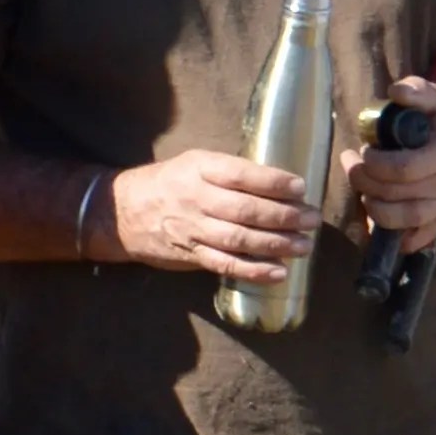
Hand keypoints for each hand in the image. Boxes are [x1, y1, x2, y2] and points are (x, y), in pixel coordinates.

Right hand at [101, 148, 318, 281]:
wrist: (123, 212)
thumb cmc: (168, 182)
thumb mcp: (194, 162)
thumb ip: (229, 171)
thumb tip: (277, 182)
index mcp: (200, 169)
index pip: (241, 174)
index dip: (273, 181)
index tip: (301, 187)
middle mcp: (197, 199)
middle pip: (246, 209)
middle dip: (284, 216)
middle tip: (312, 218)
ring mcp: (194, 229)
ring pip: (240, 239)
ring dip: (277, 244)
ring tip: (304, 245)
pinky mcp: (192, 255)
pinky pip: (227, 265)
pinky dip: (255, 270)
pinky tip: (279, 272)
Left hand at [349, 78, 435, 253]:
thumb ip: (418, 90)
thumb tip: (395, 92)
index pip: (405, 169)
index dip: (376, 163)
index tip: (363, 149)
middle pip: (397, 194)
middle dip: (364, 180)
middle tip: (351, 162)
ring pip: (405, 220)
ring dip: (373, 208)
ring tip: (363, 190)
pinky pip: (418, 239)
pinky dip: (394, 237)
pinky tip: (377, 220)